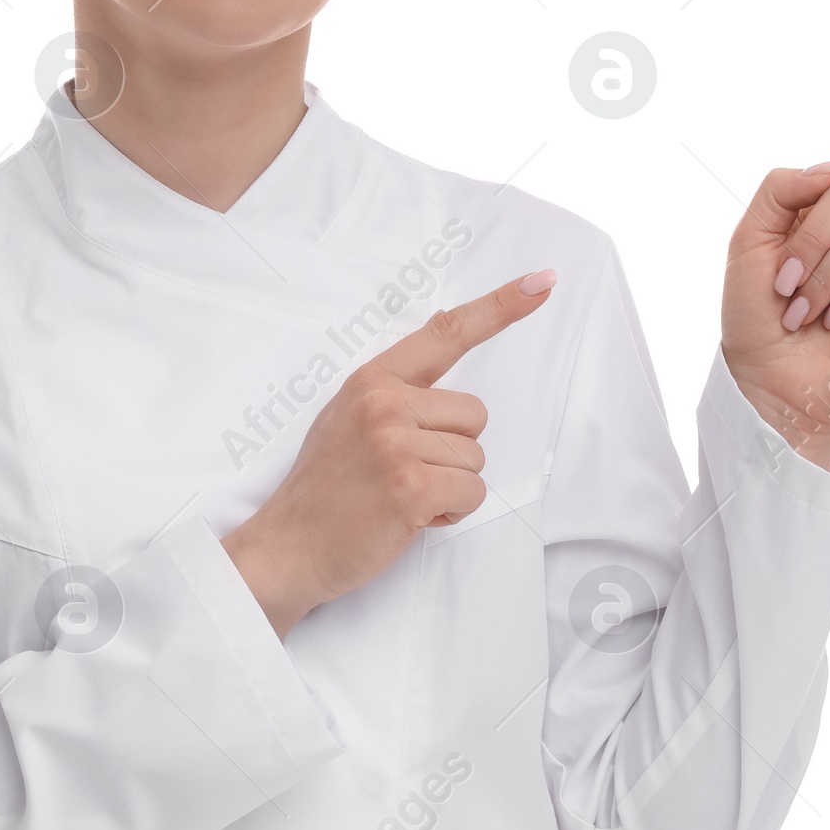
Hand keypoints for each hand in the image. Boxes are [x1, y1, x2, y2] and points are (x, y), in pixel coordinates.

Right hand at [223, 272, 556, 635]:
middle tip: (404, 473)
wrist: (287, 547)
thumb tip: (444, 367)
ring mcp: (396, 444)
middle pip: (475, 415)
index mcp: (373, 380)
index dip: (500, 307)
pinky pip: (472, 492)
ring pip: (476, 459)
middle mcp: (385, 403)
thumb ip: (394, 393)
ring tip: (400, 496)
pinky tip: (411, 517)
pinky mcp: (410, 487)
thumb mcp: (347, 417)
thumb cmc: (325, 488)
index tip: (541, 282)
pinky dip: (451, 512)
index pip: (446, 333)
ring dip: (450, 486)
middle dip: (453, 451)